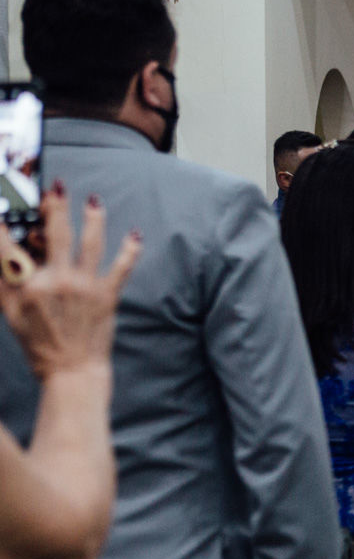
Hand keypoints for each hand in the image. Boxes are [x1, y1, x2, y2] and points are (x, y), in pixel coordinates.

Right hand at [0, 186, 140, 379]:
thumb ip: (5, 283)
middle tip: (57, 187)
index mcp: (27, 287)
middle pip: (55, 234)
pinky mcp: (106, 295)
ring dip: (94, 219)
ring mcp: (83, 287)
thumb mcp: (11, 313)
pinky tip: (136, 234)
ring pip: (90, 243)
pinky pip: (121, 267)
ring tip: (94, 200)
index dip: (4, 225)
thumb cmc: (39, 343)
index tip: (5, 207)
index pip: (9, 246)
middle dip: (55, 207)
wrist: (72, 370)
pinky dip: (130, 250)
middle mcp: (55, 281)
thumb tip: (1, 256)